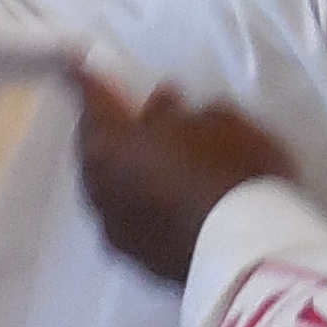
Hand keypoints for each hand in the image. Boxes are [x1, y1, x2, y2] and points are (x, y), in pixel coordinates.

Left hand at [76, 72, 293, 288]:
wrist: (251, 256)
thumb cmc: (235, 172)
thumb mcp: (221, 122)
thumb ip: (182, 113)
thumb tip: (164, 110)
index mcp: (109, 147)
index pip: (91, 101)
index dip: (85, 79)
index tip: (74, 63)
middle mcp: (99, 191)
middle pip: (96, 150)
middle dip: (113, 129)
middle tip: (137, 115)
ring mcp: (114, 232)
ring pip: (111, 188)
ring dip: (128, 169)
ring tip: (159, 157)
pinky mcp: (138, 262)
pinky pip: (131, 217)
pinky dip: (142, 200)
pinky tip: (168, 195)